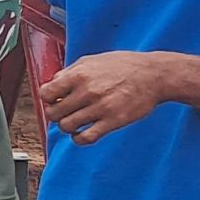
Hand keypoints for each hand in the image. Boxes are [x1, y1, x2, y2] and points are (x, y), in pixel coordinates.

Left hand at [41, 51, 173, 143]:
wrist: (154, 75)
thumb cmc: (123, 65)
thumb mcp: (92, 60)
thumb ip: (70, 71)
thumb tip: (53, 83)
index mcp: (79, 74)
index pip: (46, 93)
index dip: (47, 98)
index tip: (54, 100)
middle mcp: (87, 91)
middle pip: (54, 113)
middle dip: (55, 114)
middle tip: (64, 112)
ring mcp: (100, 108)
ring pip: (67, 126)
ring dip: (67, 127)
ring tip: (75, 122)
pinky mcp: (113, 122)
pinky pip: (86, 138)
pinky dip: (79, 139)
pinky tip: (82, 133)